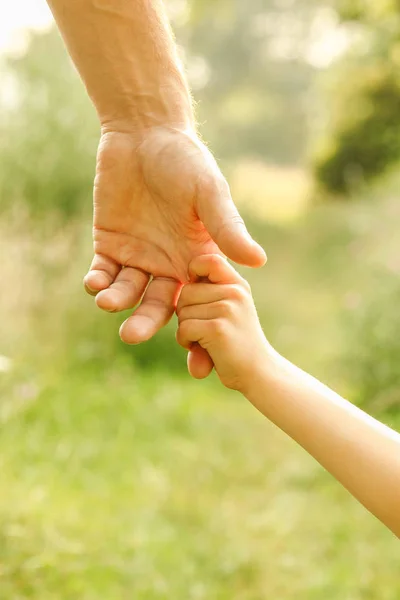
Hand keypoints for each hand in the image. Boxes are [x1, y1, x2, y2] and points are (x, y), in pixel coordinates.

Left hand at [84, 127, 265, 347]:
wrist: (145, 133)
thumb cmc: (185, 161)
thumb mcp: (208, 194)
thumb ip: (227, 228)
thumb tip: (259, 261)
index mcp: (195, 259)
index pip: (198, 305)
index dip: (199, 335)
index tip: (198, 364)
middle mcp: (167, 263)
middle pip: (157, 304)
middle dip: (146, 322)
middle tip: (132, 336)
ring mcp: (138, 255)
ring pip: (128, 291)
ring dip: (117, 300)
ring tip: (108, 302)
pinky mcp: (110, 243)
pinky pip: (103, 271)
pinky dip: (98, 280)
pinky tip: (94, 283)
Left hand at [176, 255, 269, 391]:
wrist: (259, 373)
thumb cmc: (237, 343)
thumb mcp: (230, 309)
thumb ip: (210, 293)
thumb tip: (183, 283)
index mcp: (237, 284)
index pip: (208, 260)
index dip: (194, 272)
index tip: (196, 291)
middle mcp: (234, 291)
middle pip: (186, 291)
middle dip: (186, 313)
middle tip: (205, 328)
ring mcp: (228, 308)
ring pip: (182, 312)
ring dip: (186, 330)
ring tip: (208, 340)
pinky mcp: (218, 328)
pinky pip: (184, 328)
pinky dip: (187, 342)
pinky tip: (204, 350)